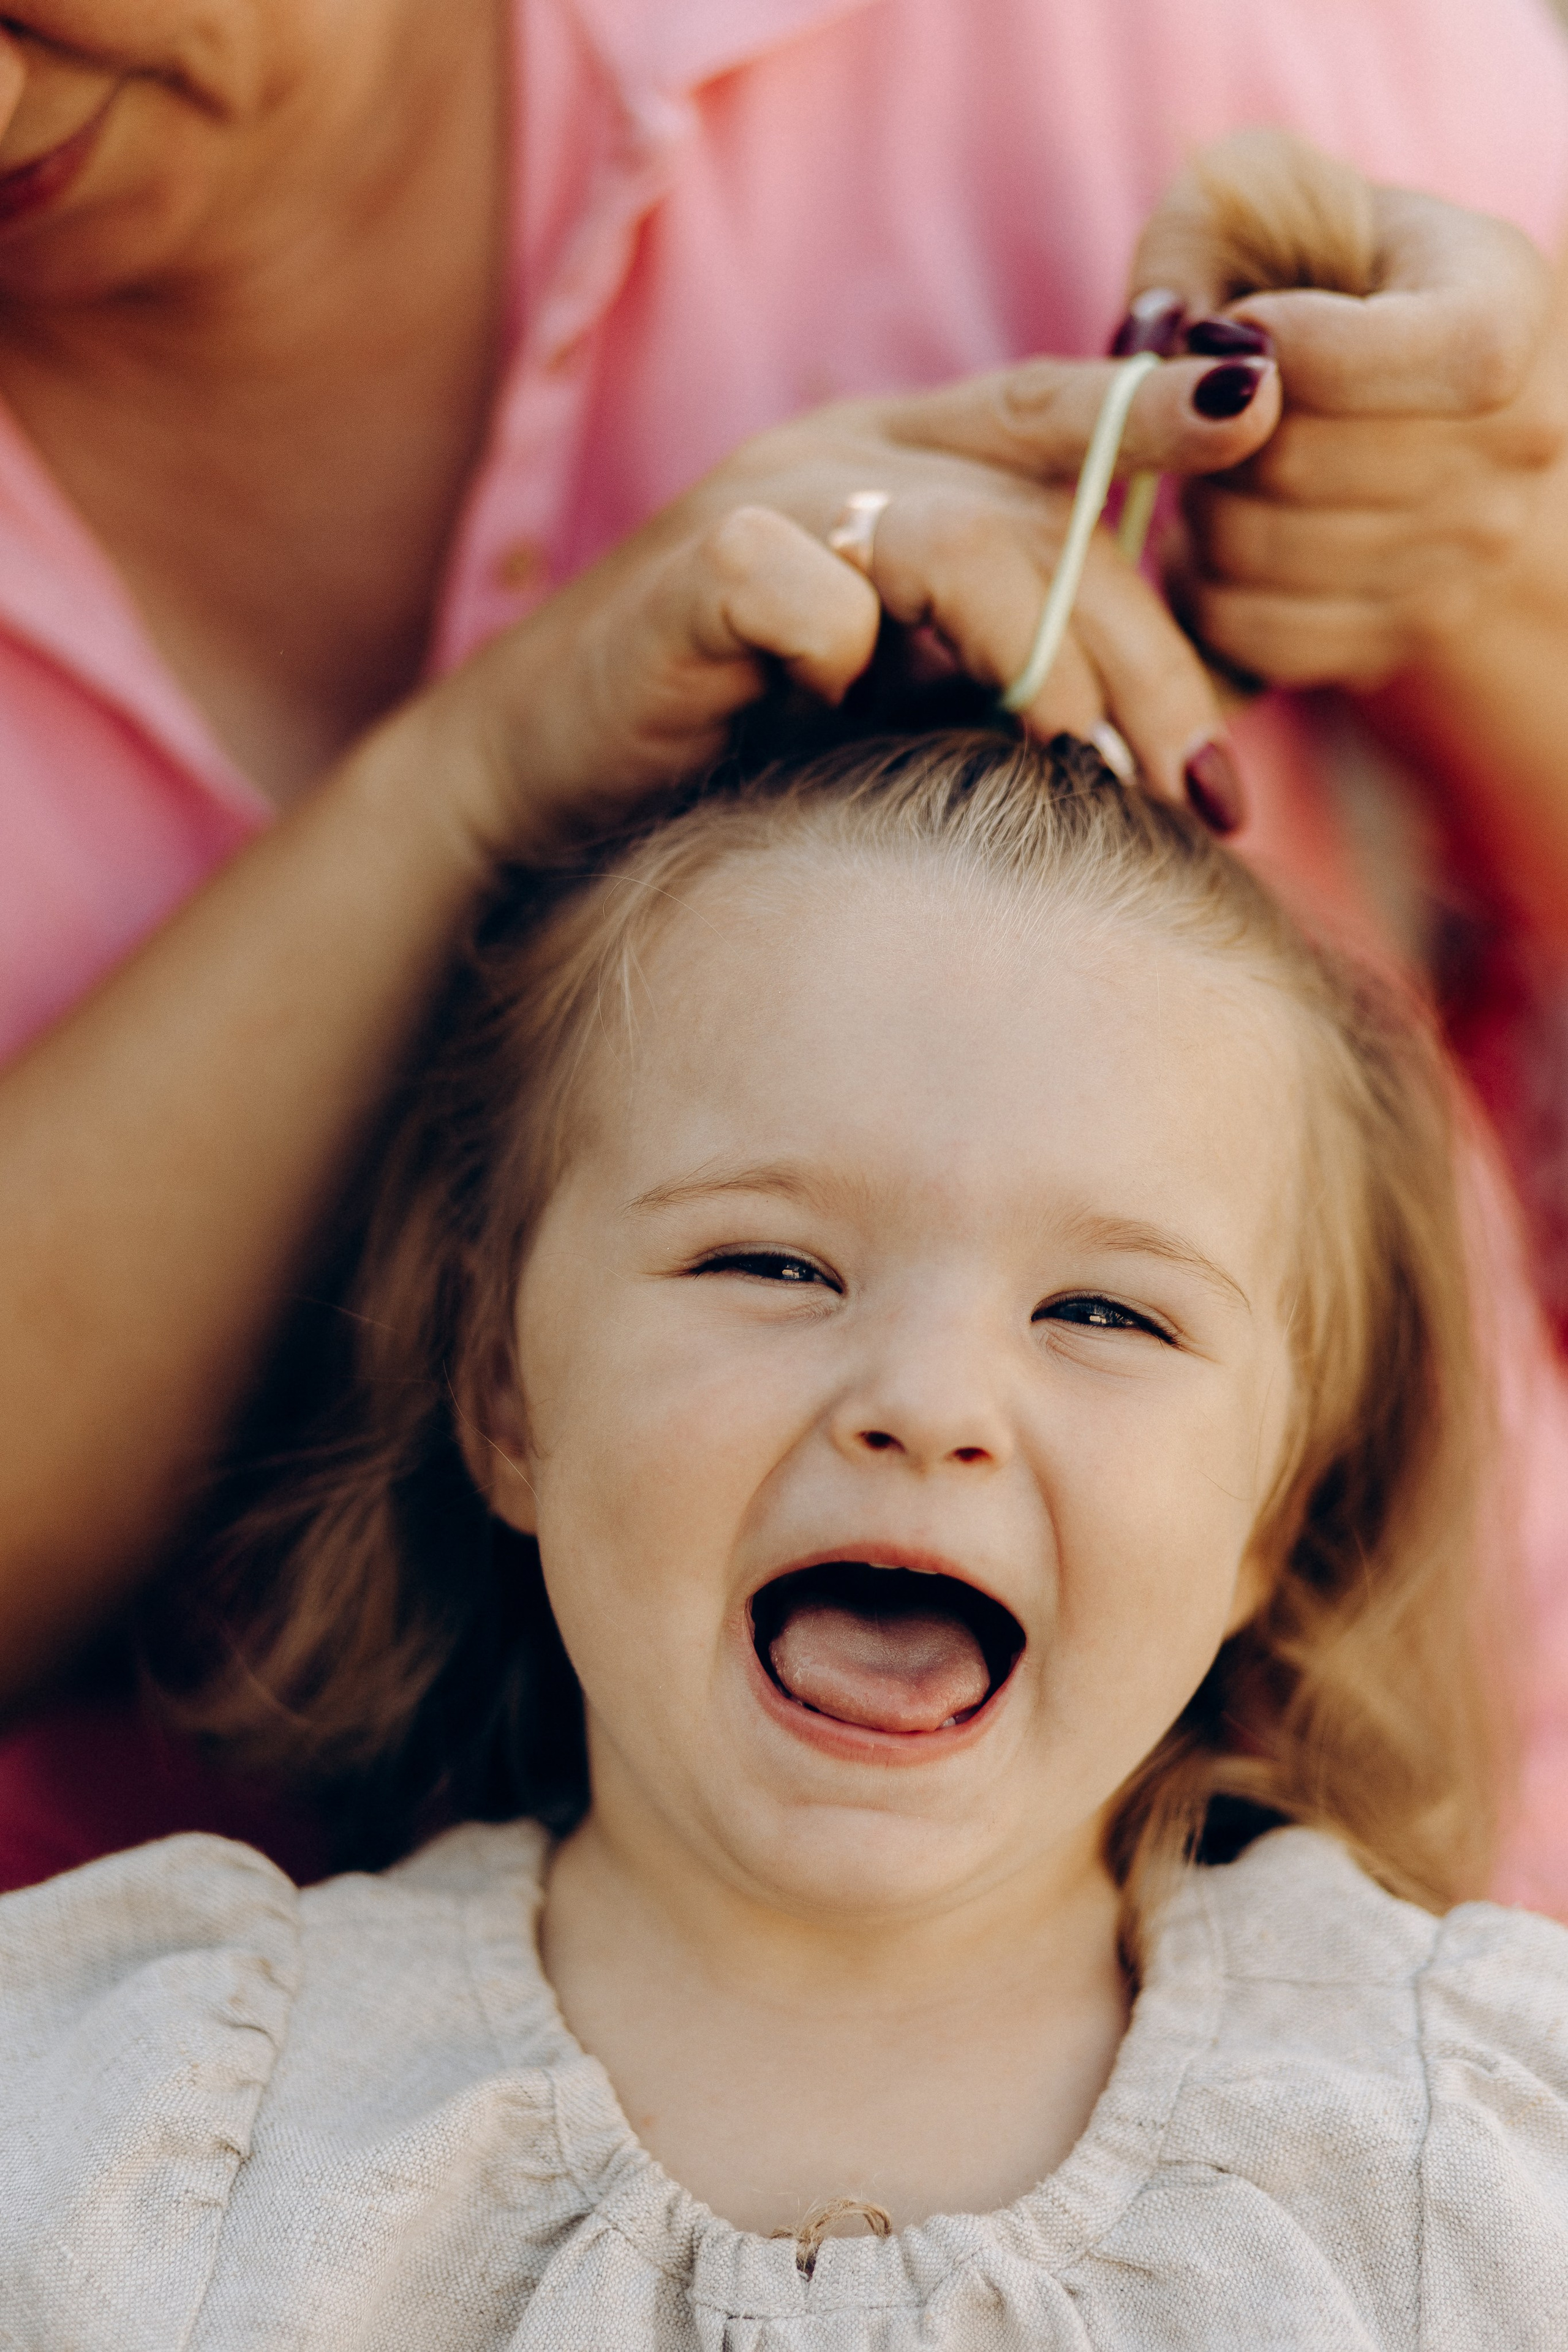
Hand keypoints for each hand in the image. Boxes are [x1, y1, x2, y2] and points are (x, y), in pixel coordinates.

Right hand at [427, 349, 1281, 851]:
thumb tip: (1149, 728)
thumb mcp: (891, 693)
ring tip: (1090, 773)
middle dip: (1149, 649)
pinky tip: (842, 731)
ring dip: (1042, 660)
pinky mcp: (690, 580)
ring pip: (957, 539)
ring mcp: (762, 507)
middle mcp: (840, 457)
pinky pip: (810, 596)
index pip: (1055, 413)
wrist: (535, 781)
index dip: (1159, 414)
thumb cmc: (731, 748)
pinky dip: (848, 664)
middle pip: (1047, 509)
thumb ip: (996, 663)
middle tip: (1212, 788)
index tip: (1265, 427)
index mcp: (896, 462)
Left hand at [1125, 156, 1566, 693]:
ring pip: (1257, 553)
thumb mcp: (1262, 205)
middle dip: (1210, 433)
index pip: (1449, 355)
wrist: (1393, 396)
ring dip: (1197, 508)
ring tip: (1213, 465)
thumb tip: (1164, 339)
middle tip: (1205, 407)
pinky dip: (1199, 585)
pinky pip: (1249, 630)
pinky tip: (1213, 533)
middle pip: (1302, 463)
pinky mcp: (1405, 635)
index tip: (1244, 327)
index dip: (1311, 349)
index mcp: (1509, 304)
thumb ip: (1197, 243)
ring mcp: (1472, 555)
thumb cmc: (1317, 276)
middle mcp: (1518, 443)